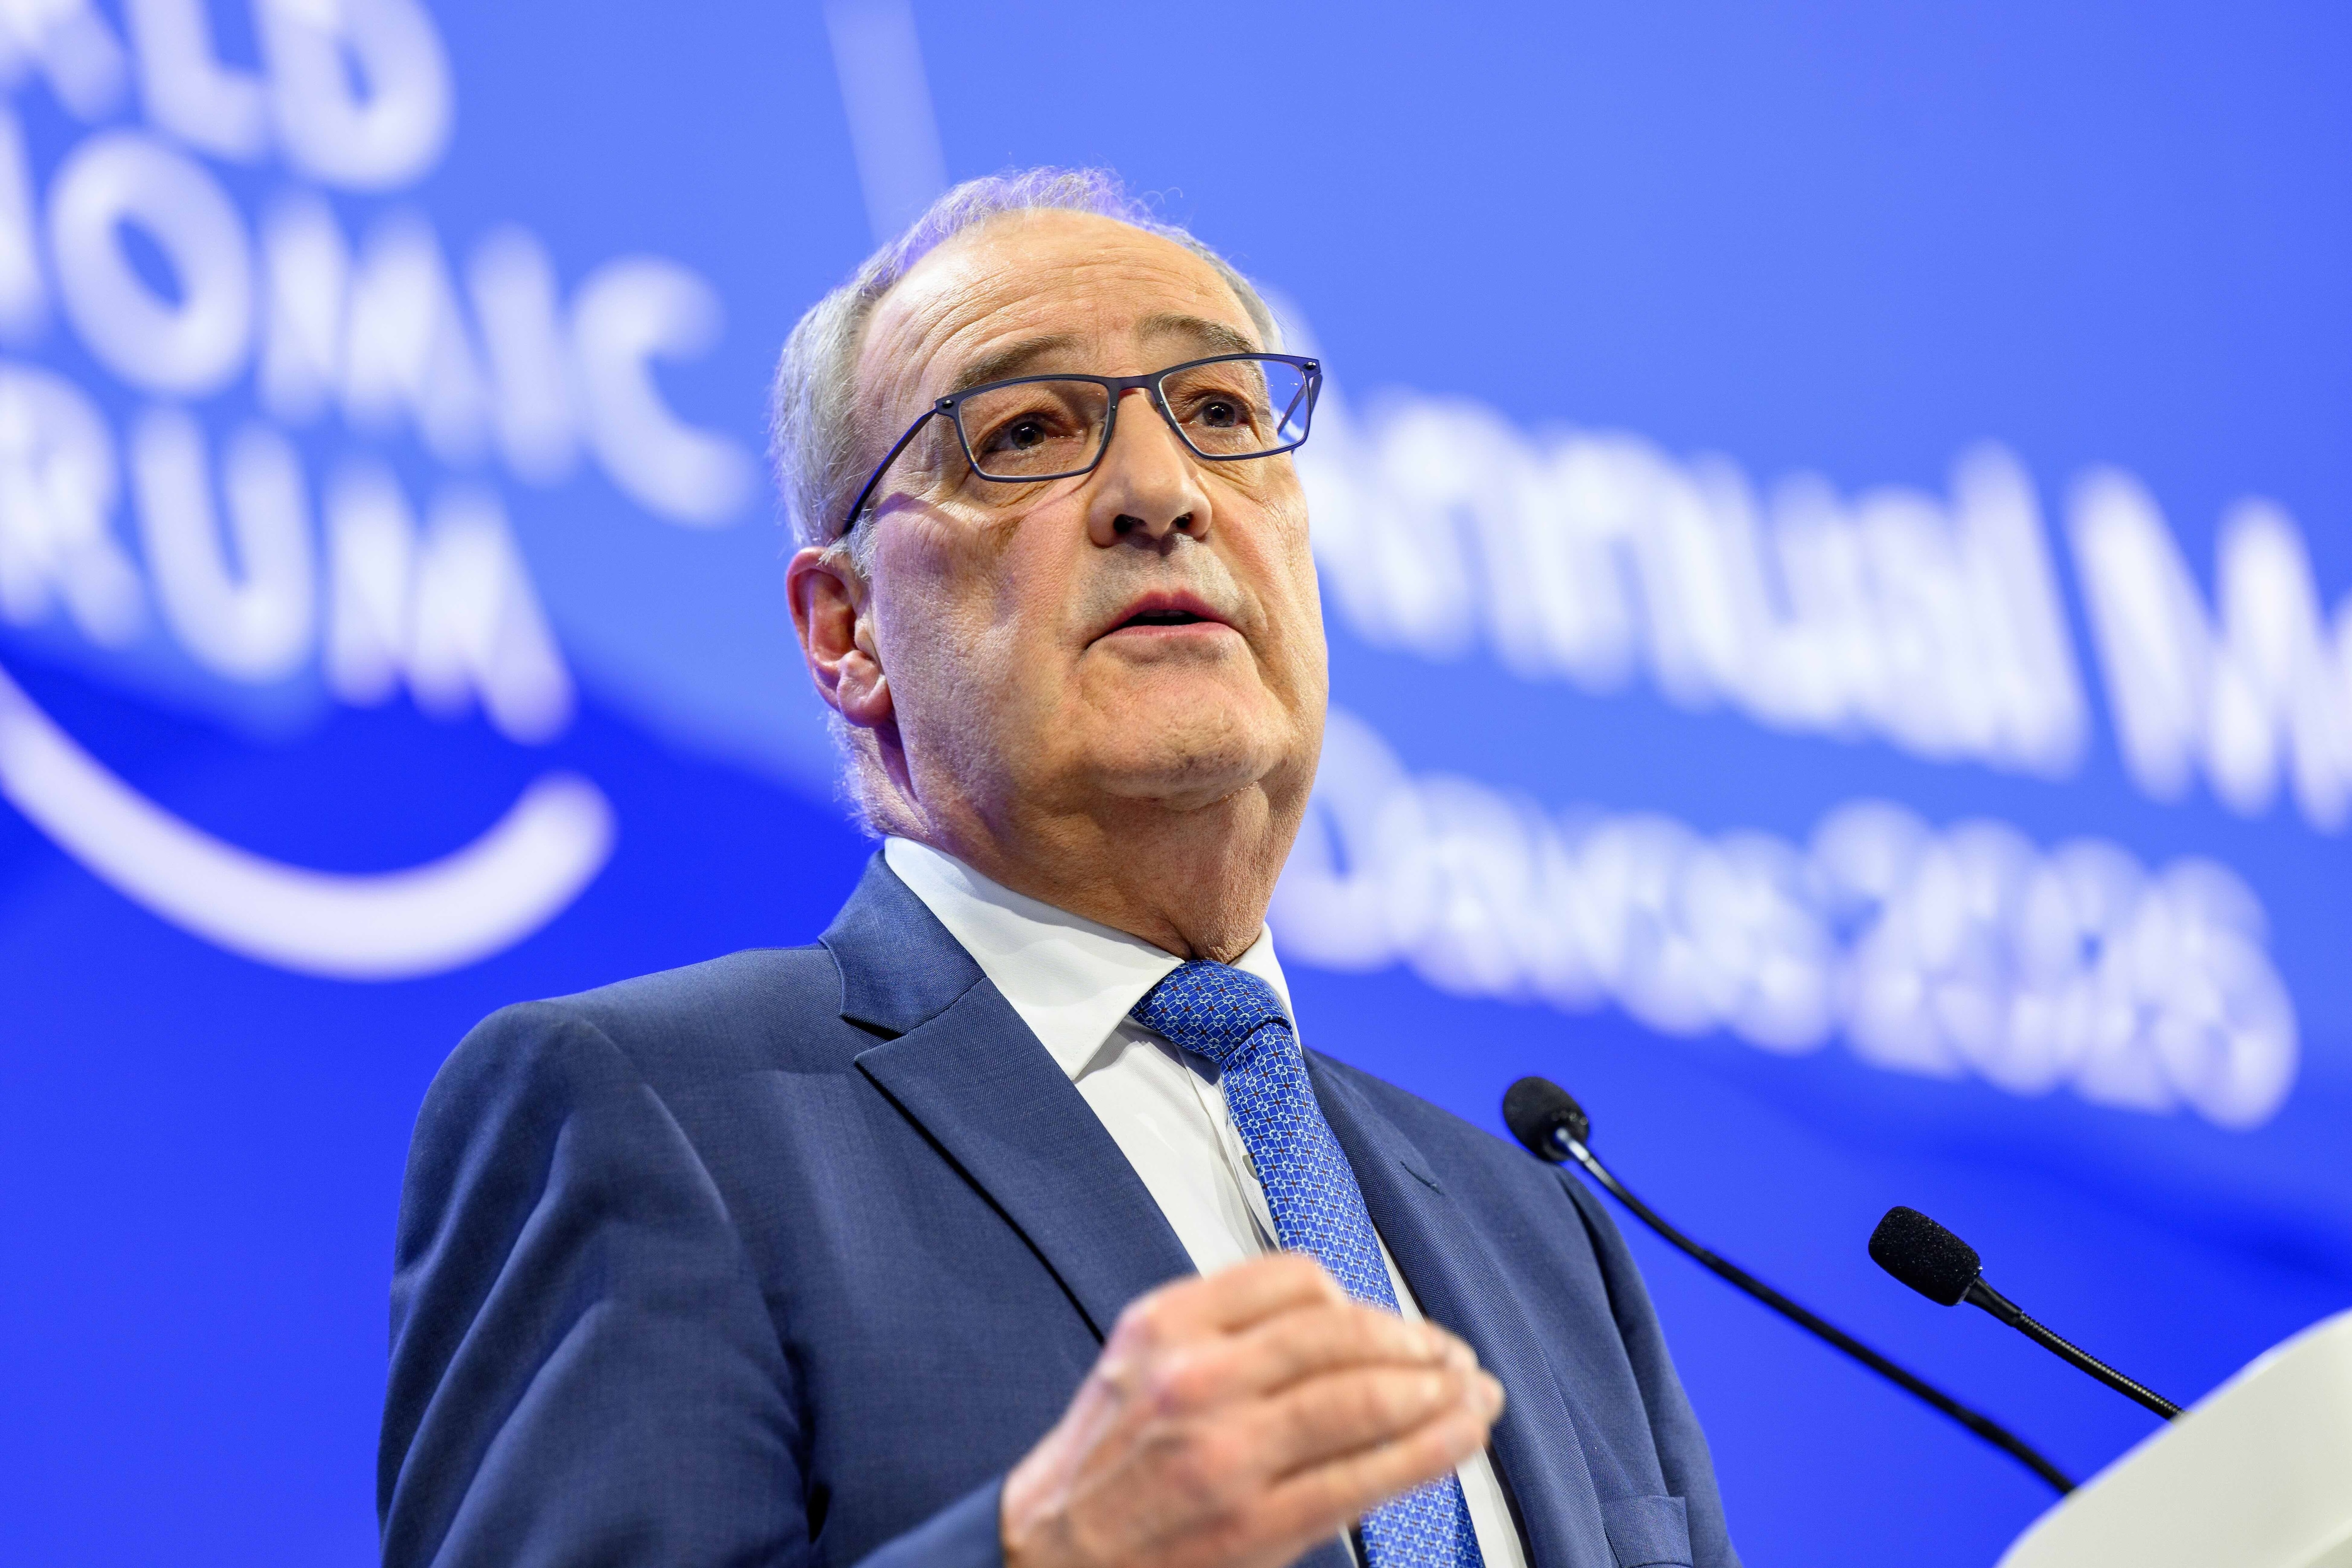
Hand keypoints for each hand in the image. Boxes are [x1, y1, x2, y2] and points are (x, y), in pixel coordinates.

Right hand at [1001, 1252, 1504, 1567]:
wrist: (1043, 1561)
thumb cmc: (1099, 1472)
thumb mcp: (1138, 1365)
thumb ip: (1223, 1332)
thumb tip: (1335, 1324)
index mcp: (1167, 1326)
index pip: (1295, 1278)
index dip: (1358, 1299)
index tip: (1386, 1321)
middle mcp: (1197, 1379)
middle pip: (1345, 1333)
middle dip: (1417, 1342)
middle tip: (1453, 1356)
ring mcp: (1230, 1452)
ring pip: (1367, 1396)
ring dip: (1441, 1391)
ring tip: (1473, 1394)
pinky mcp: (1258, 1523)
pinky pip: (1369, 1475)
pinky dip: (1432, 1450)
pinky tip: (1461, 1438)